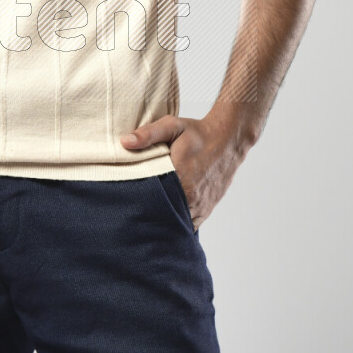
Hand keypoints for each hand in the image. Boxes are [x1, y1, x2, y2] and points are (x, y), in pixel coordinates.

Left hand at [120, 114, 242, 229]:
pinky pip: (189, 225)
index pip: (151, 199)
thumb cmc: (198, 133)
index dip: (137, 203)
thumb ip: (148, 134)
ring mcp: (200, 206)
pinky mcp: (206, 209)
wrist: (228, 140)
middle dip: (148, 216)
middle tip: (133, 212)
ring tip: (147, 218)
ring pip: (176, 224)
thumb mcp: (172, 126)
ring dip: (163, 222)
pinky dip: (177, 224)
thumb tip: (124, 142)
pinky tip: (166, 219)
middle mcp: (191, 196)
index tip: (127, 202)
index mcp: (180, 177)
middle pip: (163, 215)